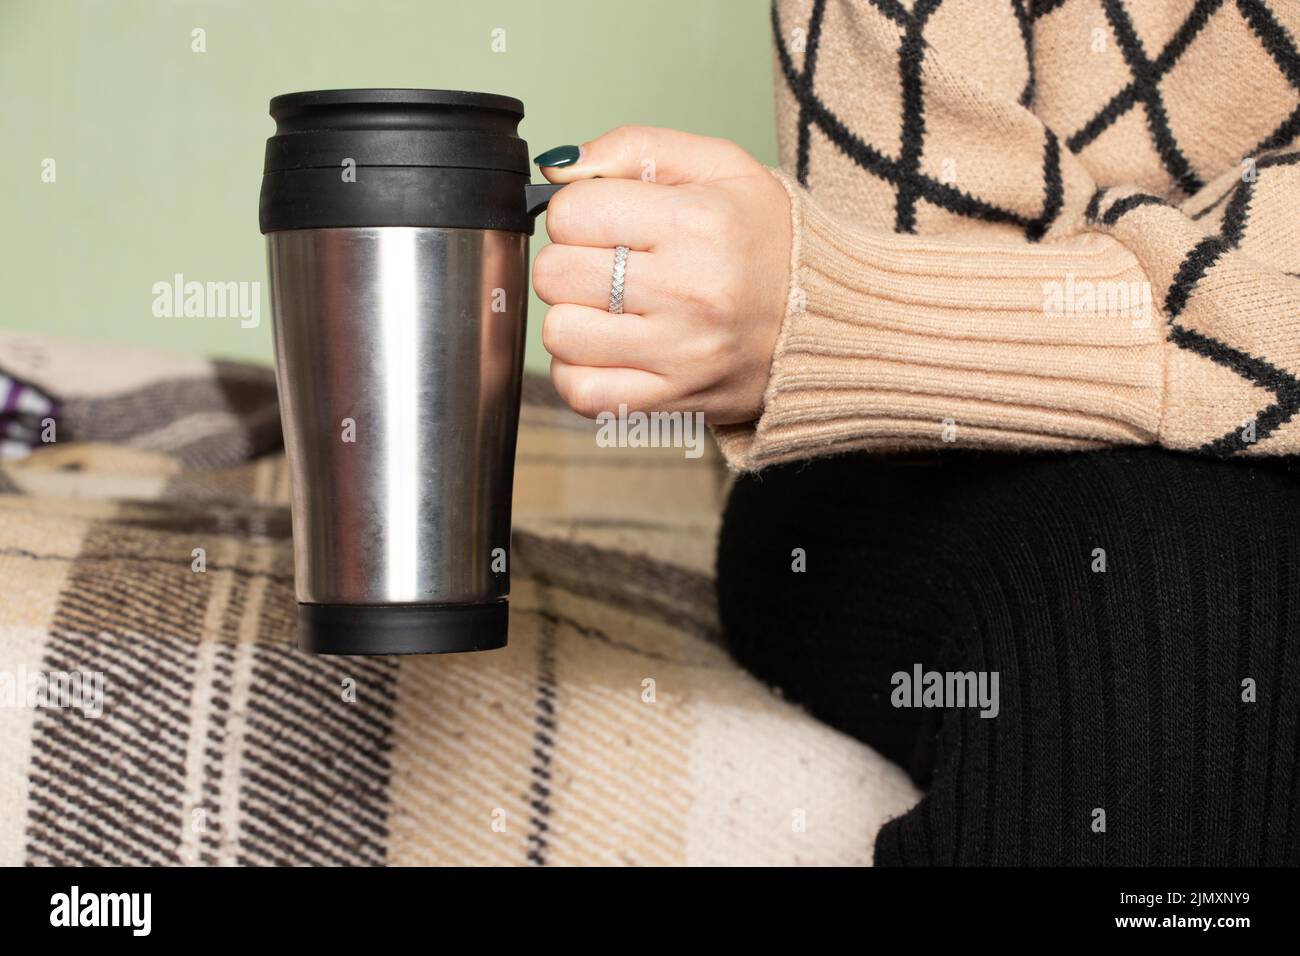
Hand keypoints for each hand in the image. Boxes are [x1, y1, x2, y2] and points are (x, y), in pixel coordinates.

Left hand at [532, 126, 791, 424]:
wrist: (828, 319)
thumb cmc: (768, 239)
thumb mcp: (720, 166)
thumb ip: (635, 147)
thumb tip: (559, 166)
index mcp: (697, 222)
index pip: (571, 212)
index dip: (575, 212)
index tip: (602, 221)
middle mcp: (688, 290)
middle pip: (555, 274)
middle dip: (570, 263)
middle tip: (606, 265)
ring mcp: (679, 353)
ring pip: (560, 334)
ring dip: (573, 319)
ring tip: (610, 309)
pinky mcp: (672, 400)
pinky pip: (581, 391)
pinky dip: (579, 372)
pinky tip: (607, 351)